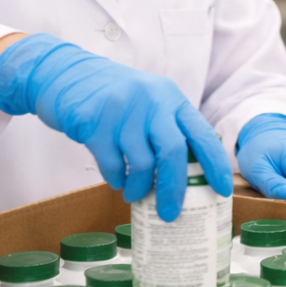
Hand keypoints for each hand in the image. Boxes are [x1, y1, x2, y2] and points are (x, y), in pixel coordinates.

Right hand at [0, 34, 233, 220]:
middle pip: (173, 152)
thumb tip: (186, 176)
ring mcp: (121, 110)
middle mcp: (150, 100)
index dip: (216, 164)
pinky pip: (111, 165)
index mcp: (170, 97)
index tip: (222, 190)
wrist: (63, 73)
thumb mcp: (148, 101)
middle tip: (169, 213)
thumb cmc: (113, 96)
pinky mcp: (93, 122)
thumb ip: (167, 129)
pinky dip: (115, 179)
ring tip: (133, 193)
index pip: (202, 134)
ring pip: (141, 163)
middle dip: (173, 189)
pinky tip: (115, 179)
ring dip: (138, 188)